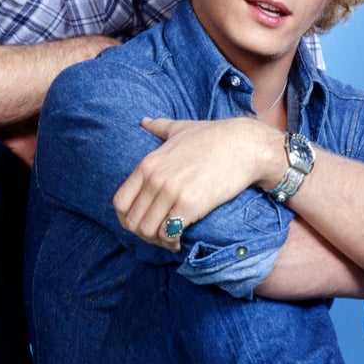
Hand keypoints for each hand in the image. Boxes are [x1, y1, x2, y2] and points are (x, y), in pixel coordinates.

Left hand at [113, 115, 278, 250]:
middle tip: (160, 235)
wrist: (244, 145)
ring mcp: (171, 191)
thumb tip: (144, 121)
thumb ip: (159, 127)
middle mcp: (155, 178)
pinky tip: (181, 241)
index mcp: (148, 163)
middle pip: (132, 221)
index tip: (144, 221)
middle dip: (144, 234)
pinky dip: (172, 243)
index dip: (127, 218)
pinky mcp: (190, 204)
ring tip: (171, 239)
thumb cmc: (214, 136)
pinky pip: (168, 234)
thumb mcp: (181, 128)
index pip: (120, 202)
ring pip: (147, 231)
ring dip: (157, 241)